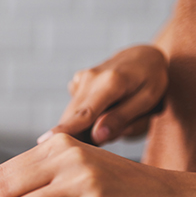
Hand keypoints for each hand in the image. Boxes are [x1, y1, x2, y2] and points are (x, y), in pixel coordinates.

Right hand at [37, 45, 167, 145]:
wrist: (141, 55)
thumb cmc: (150, 79)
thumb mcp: (148, 99)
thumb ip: (122, 117)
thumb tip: (97, 136)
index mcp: (112, 82)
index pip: (85, 113)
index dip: (66, 129)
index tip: (45, 141)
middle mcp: (90, 78)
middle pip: (74, 117)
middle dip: (82, 136)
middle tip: (106, 139)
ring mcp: (80, 79)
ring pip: (74, 114)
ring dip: (87, 126)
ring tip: (114, 117)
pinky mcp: (76, 82)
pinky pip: (76, 108)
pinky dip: (85, 117)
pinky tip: (104, 109)